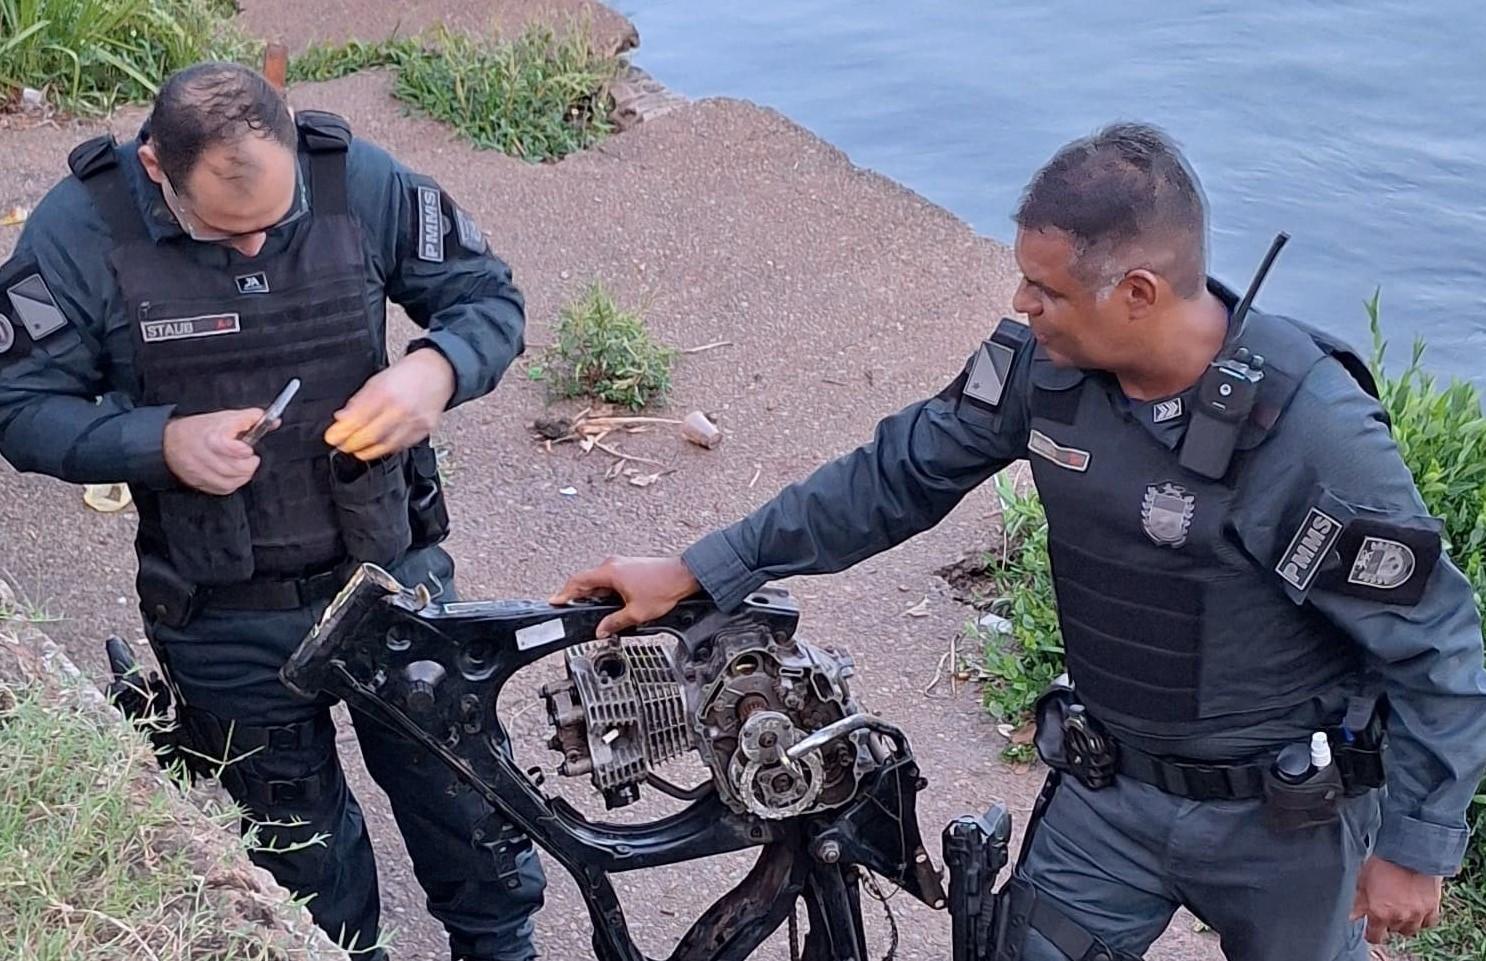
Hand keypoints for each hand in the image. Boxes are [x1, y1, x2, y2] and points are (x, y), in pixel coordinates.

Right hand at [162, 408, 264, 494]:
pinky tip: (231, 473)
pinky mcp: (202, 485)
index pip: (242, 451)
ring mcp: (205, 474)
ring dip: (243, 473)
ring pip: (236, 481)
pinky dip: (232, 482)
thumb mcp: (224, 417)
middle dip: (249, 463)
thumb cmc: (197, 429)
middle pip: (242, 469)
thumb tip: (273, 421)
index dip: (248, 449)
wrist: (169, 443)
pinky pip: (226, 489)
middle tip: (247, 457)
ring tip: (240, 464)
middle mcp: (209, 459)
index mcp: (215, 440)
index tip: (247, 446)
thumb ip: (250, 418)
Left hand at [324, 349, 454, 459]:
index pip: (358, 419)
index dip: (342, 432)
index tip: (332, 437)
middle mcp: (401, 408)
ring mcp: (415, 421)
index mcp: (386, 392)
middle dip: (352, 444)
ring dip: (368, 451)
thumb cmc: (408, 373)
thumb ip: (359, 400)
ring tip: (358, 451)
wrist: (439, 371)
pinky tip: (379, 447)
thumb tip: (342, 418)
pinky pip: (402, 445)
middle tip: (342, 446)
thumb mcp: (377, 380)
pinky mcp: (425, 430)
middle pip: (371, 435)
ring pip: (386, 445)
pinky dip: (387, 449)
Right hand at [549, 556, 700, 636]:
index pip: (577, 581)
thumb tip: (601, 631)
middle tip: (569, 609)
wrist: (684, 576)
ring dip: (593, 595)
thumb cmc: (663, 589)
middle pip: (586, 581)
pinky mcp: (629, 568)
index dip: (564, 593)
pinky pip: (609, 579)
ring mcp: (621, 565)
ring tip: (592, 611)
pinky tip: (609, 604)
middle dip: (577, 596)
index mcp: (609, 573)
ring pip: (599, 581)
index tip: (554, 601)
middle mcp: (613, 564)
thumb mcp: (636, 613)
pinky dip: (605, 591)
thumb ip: (614, 623)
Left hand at [1351, 857, 1442, 943]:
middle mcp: (1399, 918)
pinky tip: (1415, 909)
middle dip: (1387, 922)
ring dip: (1404, 922)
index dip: (1372, 934)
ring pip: (1410, 930)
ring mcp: (1417, 915)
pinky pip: (1428, 923)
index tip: (1370, 929)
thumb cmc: (1383, 863)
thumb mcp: (1362, 880)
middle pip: (1392, 931)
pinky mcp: (1432, 908)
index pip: (1375, 937)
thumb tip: (1352, 916)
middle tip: (1385, 908)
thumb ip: (1357, 902)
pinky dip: (1422, 919)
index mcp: (1379, 912)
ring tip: (1399, 908)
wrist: (1409, 851)